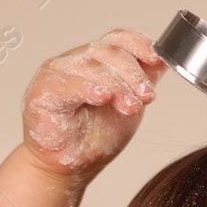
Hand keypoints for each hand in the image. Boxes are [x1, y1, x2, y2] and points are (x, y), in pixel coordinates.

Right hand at [21, 29, 165, 182]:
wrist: (71, 167)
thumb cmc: (94, 138)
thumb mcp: (130, 107)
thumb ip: (143, 83)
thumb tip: (164, 62)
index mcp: (97, 61)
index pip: (118, 39)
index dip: (139, 44)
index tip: (157, 58)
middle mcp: (77, 61)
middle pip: (109, 52)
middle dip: (134, 75)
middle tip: (147, 97)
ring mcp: (57, 73)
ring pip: (92, 67)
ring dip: (117, 87)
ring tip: (130, 107)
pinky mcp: (42, 90)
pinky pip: (67, 84)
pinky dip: (87, 88)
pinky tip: (102, 97)